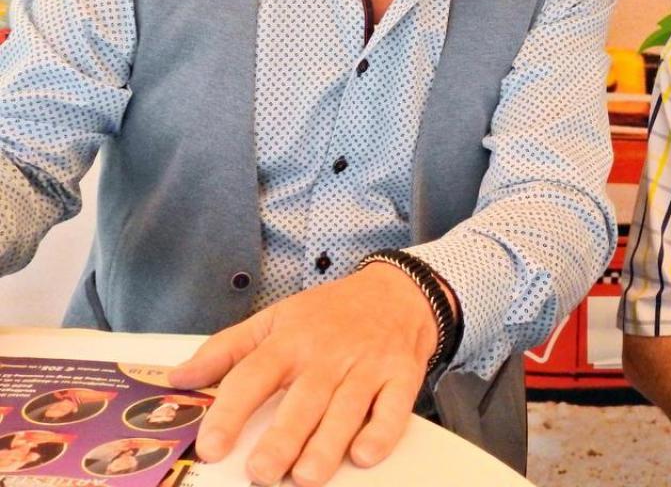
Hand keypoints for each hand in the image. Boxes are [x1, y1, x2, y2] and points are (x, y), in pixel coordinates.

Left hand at [168, 263, 436, 486]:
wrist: (397, 291)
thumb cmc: (329, 313)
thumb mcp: (274, 318)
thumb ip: (226, 350)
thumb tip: (178, 378)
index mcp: (290, 340)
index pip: (254, 375)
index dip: (231, 412)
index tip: (211, 445)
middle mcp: (328, 354)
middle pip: (303, 399)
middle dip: (283, 438)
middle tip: (261, 472)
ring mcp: (368, 365)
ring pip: (347, 408)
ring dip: (328, 444)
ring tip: (306, 476)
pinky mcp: (402, 375)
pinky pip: (394, 407)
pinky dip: (382, 431)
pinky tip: (364, 454)